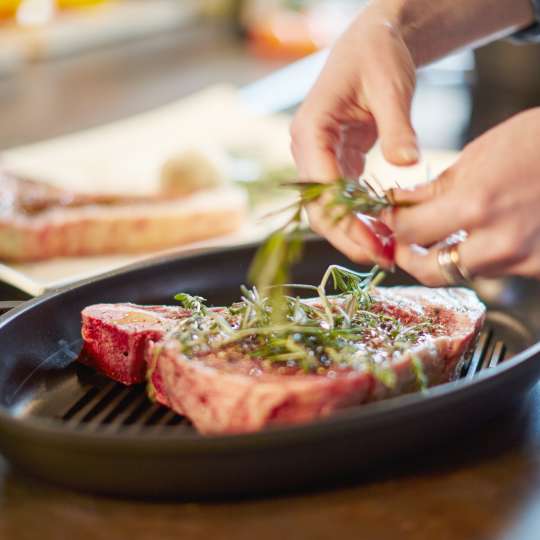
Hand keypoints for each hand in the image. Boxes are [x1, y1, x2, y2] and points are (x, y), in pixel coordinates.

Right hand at [290, 4, 417, 266]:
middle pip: (318, 207)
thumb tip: (406, 163)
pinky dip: (359, 216)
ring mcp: (317, 157)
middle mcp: (306, 148)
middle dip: (347, 236)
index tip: (373, 244)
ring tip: (384, 251)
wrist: (372, 42)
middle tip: (381, 258)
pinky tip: (381, 229)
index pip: (320, 189)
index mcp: (310, 130)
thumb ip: (397, 127)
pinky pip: (340, 197)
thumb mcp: (391, 86)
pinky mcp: (333, 161)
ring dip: (352, 231)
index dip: (344, 221)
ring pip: (327, 208)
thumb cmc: (377, 55)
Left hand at [386, 108, 539, 284]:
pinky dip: (481, 255)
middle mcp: (497, 242)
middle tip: (403, 244)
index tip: (389, 219)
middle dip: (409, 257)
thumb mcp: (480, 154)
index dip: (391, 225)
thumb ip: (436, 188)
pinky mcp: (538, 268)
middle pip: (428, 271)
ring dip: (446, 256)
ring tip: (448, 231)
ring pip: (461, 271)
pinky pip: (495, 270)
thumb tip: (401, 202)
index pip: (408, 232)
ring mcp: (521, 260)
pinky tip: (487, 232)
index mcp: (475, 205)